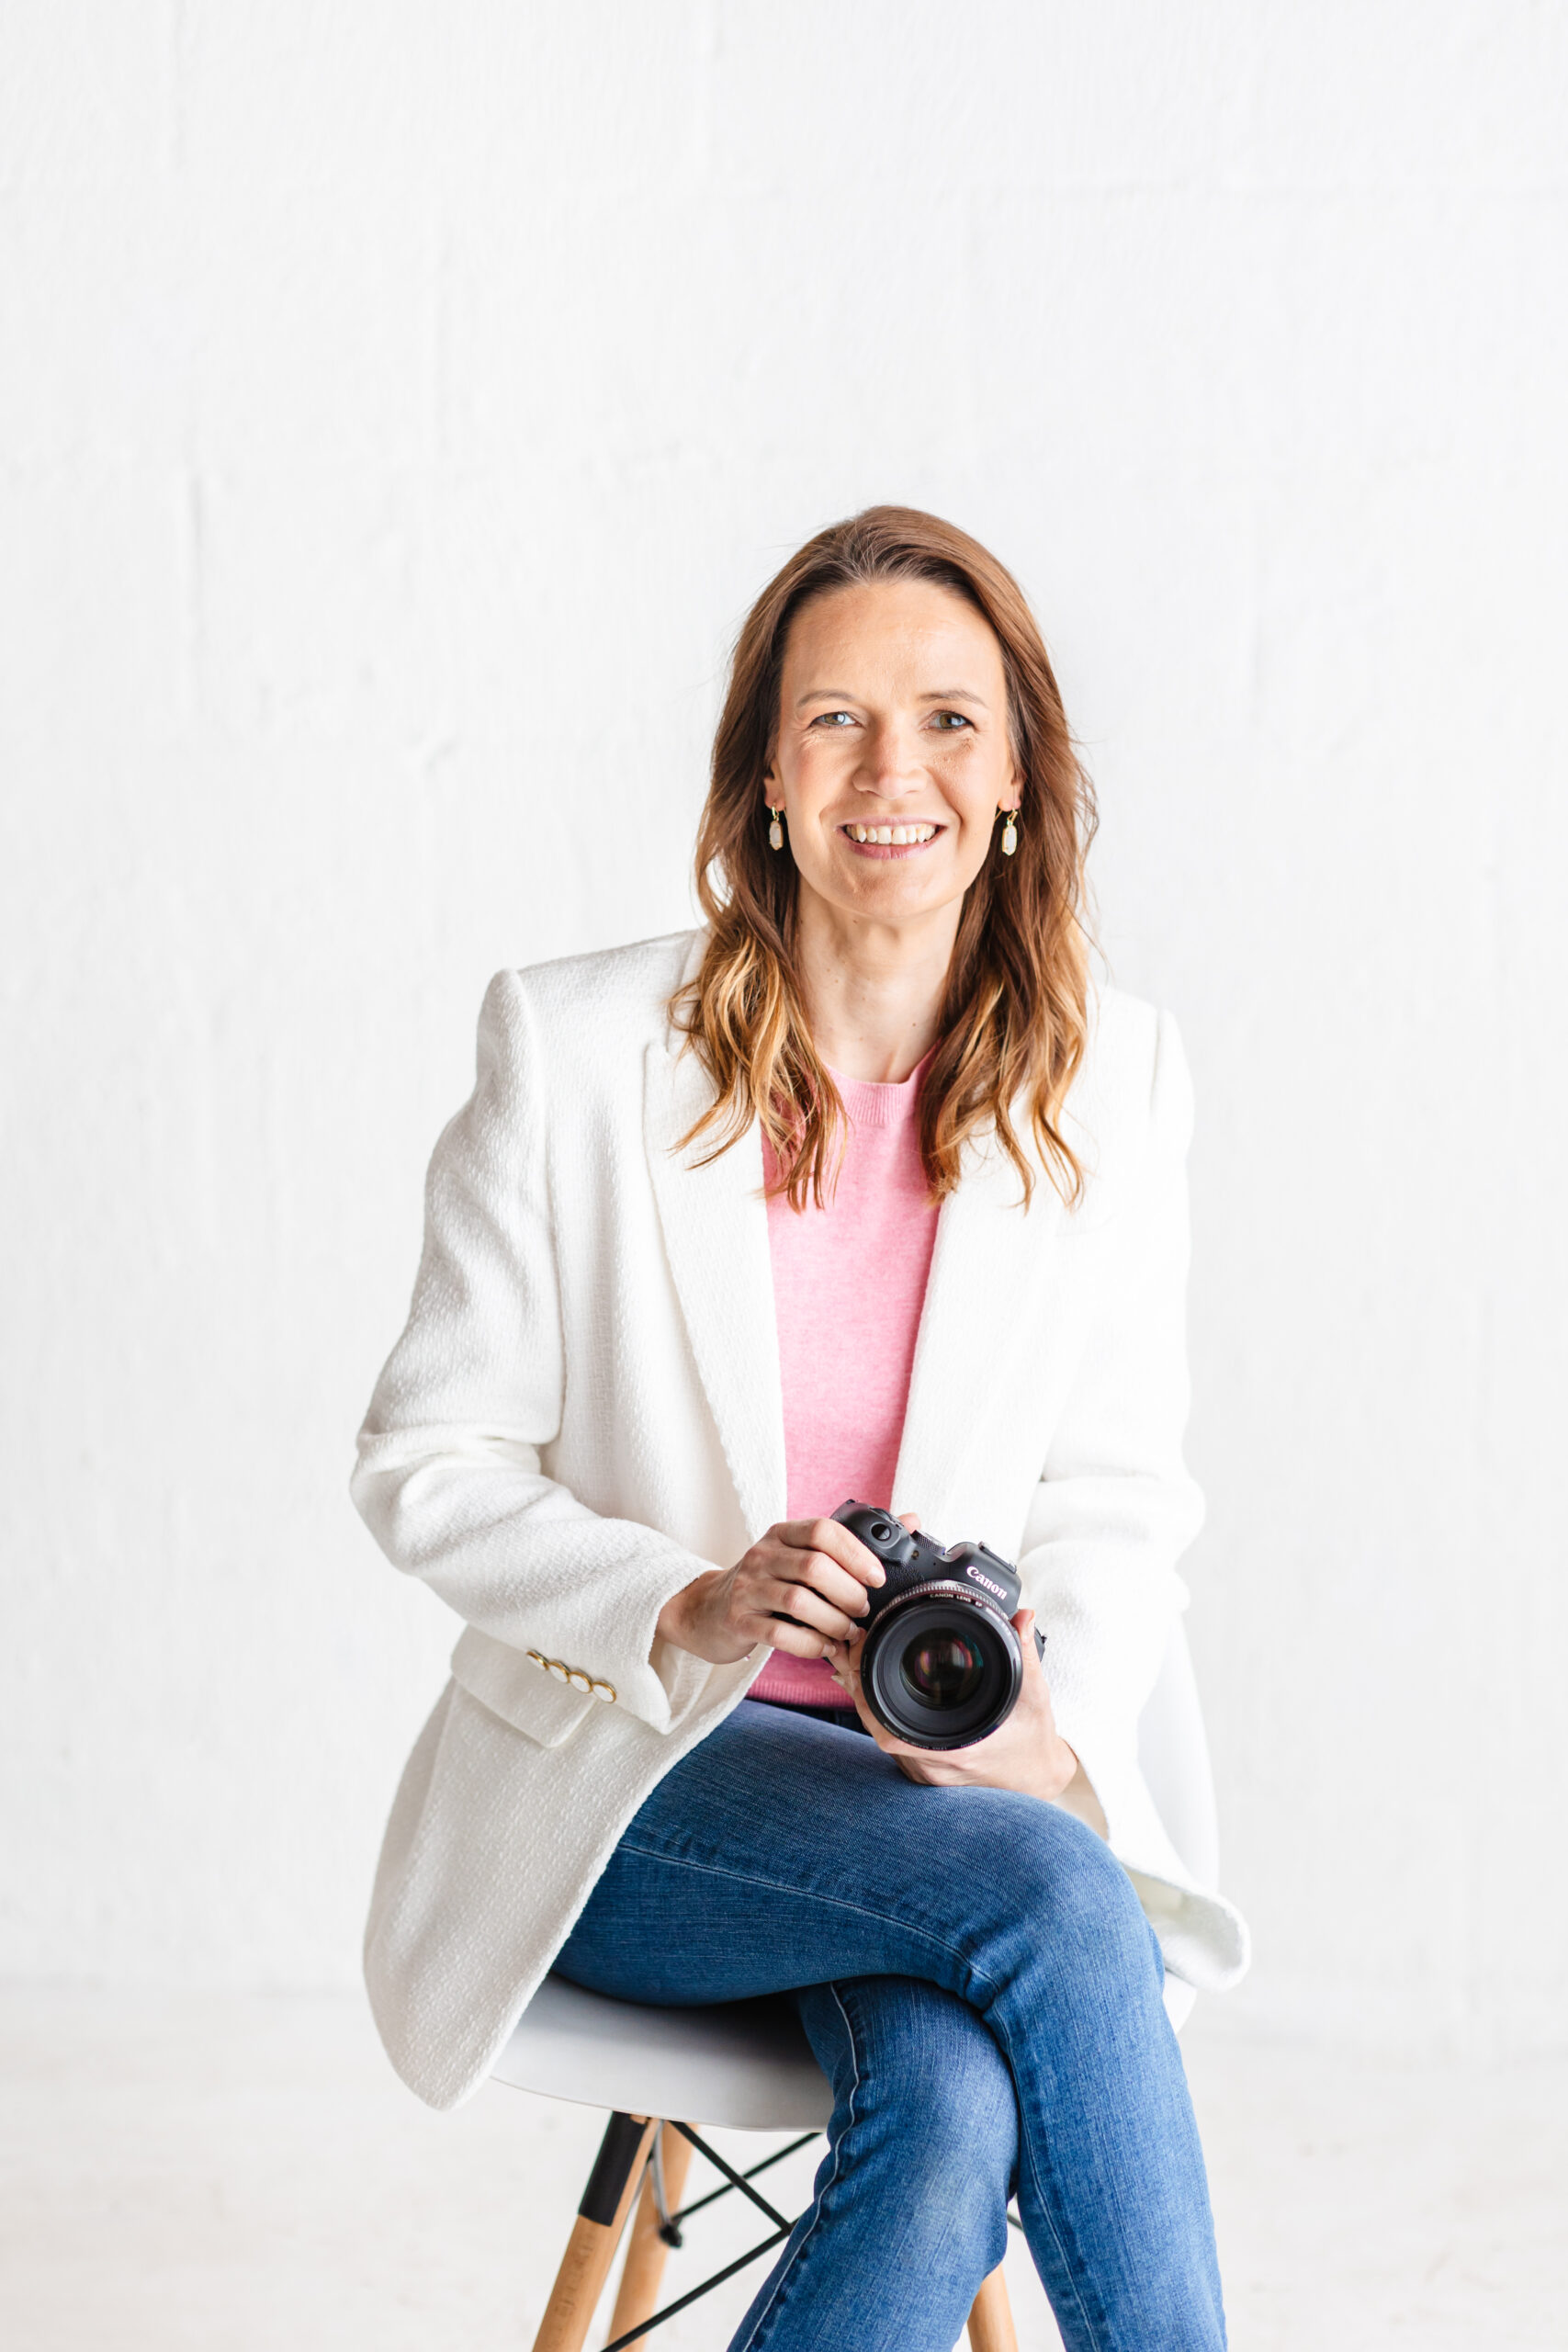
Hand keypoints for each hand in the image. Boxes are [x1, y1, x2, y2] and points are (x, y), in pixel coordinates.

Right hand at [655, 1516, 886, 1667]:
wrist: (707, 1610)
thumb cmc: (766, 1582)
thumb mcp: (799, 1554)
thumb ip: (851, 1542)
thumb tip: (912, 1520)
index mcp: (783, 1534)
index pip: (822, 1531)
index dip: (856, 1554)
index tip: (877, 1578)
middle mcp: (762, 1555)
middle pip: (814, 1567)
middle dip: (849, 1594)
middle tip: (863, 1611)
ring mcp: (747, 1588)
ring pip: (799, 1602)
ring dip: (833, 1622)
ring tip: (847, 1633)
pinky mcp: (738, 1621)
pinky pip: (780, 1634)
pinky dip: (810, 1645)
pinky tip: (823, 1649)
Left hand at [834, 1598, 1085, 1810]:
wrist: (1037, 1778)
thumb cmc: (1033, 1740)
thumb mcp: (1035, 1694)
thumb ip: (1025, 1652)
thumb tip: (1023, 1616)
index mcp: (959, 1748)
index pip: (893, 1731)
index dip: (867, 1699)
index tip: (860, 1662)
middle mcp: (936, 1765)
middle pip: (878, 1728)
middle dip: (860, 1689)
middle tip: (851, 1651)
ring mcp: (928, 1772)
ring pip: (881, 1735)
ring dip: (867, 1701)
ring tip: (857, 1663)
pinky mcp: (925, 1772)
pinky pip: (893, 1742)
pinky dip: (881, 1714)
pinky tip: (875, 1689)